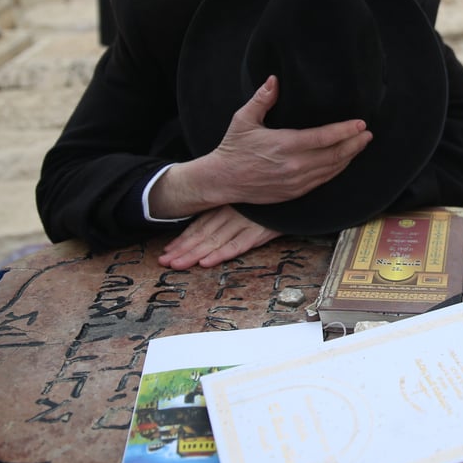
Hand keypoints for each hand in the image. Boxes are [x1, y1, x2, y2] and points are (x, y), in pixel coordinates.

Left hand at [159, 206, 281, 268]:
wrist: (298, 197)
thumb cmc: (272, 201)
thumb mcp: (248, 200)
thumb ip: (230, 210)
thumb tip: (212, 228)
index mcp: (227, 206)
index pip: (200, 224)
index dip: (183, 239)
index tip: (168, 251)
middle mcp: (232, 213)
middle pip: (202, 234)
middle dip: (182, 249)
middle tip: (164, 262)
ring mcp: (245, 222)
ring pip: (214, 240)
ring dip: (194, 254)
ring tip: (178, 265)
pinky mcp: (259, 231)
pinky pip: (237, 245)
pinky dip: (220, 254)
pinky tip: (207, 262)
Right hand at [208, 75, 372, 202]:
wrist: (222, 180)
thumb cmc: (233, 147)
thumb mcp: (243, 119)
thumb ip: (262, 99)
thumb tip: (275, 79)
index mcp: (284, 145)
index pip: (323, 138)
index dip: (345, 131)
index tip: (360, 123)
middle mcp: (293, 166)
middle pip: (334, 155)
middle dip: (355, 144)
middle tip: (368, 133)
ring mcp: (296, 182)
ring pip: (331, 169)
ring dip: (349, 157)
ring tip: (361, 144)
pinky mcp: (295, 192)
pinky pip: (323, 181)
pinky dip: (337, 170)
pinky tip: (344, 161)